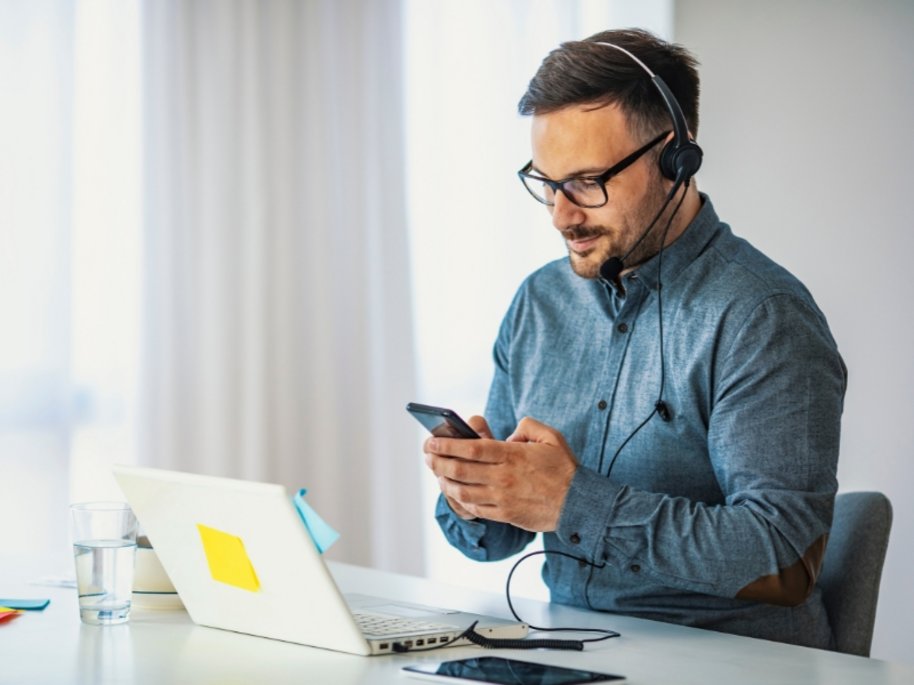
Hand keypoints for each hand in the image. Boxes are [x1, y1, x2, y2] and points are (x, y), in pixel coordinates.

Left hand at [423, 416, 577, 531]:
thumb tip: (508, 434)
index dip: (448, 444)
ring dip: (444, 481)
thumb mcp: (550, 437)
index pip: (471, 448)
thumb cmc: (564, 468)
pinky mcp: (505, 513)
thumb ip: (527, 426)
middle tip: (427, 454)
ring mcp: (502, 497)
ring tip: (437, 472)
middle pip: (460, 469)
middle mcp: (503, 477)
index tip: (432, 440)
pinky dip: (460, 500)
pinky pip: (475, 507)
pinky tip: (454, 491)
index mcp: (512, 455)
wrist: (578, 503)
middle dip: (438, 461)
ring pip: (463, 491)